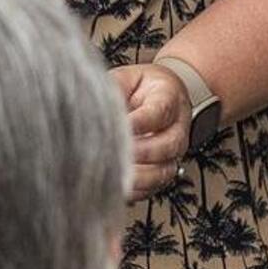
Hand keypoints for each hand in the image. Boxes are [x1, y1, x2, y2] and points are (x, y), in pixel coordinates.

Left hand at [115, 63, 190, 199]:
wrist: (161, 96)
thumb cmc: (141, 88)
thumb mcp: (126, 78)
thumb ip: (113, 89)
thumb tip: (91, 106)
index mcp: (169, 97)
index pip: (159, 112)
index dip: (139, 122)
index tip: (120, 127)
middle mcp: (176, 127)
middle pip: (167, 145)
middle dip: (140, 152)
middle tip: (115, 152)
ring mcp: (173, 152)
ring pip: (163, 171)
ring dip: (138, 176)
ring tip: (114, 171)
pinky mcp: (163, 170)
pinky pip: (154, 187)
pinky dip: (136, 190)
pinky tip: (117, 184)